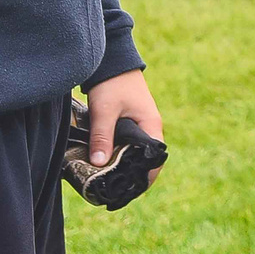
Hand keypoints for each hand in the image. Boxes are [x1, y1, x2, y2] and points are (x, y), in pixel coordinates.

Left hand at [85, 68, 164, 182]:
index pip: (155, 161)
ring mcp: (141, 125)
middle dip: (132, 177)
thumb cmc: (113, 84)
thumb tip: (99, 164)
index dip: (145, 179)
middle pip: (145, 160)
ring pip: (135, 153)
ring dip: (124, 166)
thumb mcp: (105, 111)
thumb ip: (102, 136)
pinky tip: (104, 162)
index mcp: (151, 126)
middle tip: (113, 191)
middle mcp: (149, 128)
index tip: (128, 193)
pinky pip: (128, 145)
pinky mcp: (130, 122)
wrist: (113, 60)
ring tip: (107, 181)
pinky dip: (119, 155)